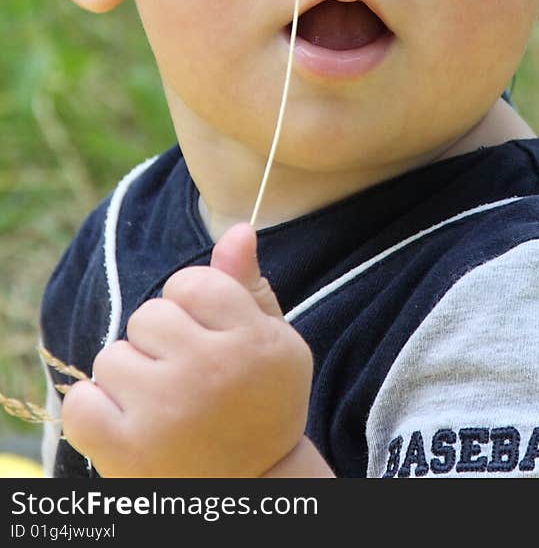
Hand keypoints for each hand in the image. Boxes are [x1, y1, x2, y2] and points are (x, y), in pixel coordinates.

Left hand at [61, 223, 314, 476]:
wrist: (251, 492)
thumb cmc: (261, 407)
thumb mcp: (274, 344)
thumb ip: (248, 286)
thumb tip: (237, 229)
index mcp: (251, 341)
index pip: (191, 282)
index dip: (194, 308)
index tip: (209, 340)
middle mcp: (209, 371)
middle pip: (149, 315)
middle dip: (160, 342)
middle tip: (186, 378)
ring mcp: (165, 411)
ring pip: (113, 355)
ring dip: (130, 377)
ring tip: (162, 405)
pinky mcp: (126, 450)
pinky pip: (82, 400)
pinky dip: (96, 411)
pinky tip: (128, 422)